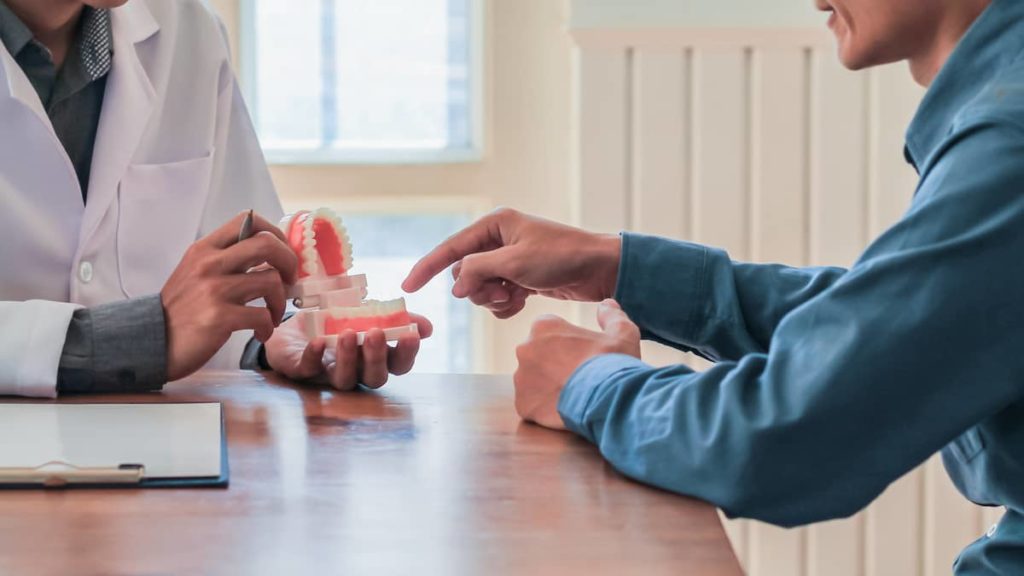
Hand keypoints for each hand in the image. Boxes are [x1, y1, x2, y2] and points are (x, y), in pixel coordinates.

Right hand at [160, 211, 297, 380]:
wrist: (150, 342)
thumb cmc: (181, 309)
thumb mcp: (195, 272)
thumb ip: (225, 260)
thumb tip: (268, 254)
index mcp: (205, 249)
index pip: (248, 221)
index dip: (275, 234)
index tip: (283, 254)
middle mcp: (209, 264)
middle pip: (267, 244)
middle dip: (289, 262)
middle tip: (290, 281)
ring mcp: (214, 290)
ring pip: (271, 281)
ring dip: (281, 301)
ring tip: (273, 315)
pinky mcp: (219, 317)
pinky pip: (262, 315)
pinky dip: (268, 327)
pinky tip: (260, 333)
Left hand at [264, 314, 433, 390]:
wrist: (290, 324)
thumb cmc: (334, 320)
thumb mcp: (365, 312)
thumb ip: (395, 319)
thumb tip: (428, 328)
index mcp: (374, 357)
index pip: (398, 365)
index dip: (407, 353)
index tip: (411, 334)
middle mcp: (356, 370)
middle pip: (374, 378)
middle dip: (377, 357)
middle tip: (376, 333)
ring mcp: (328, 374)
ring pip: (345, 380)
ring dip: (348, 358)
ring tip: (348, 334)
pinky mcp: (301, 370)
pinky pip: (308, 370)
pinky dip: (314, 357)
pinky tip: (318, 342)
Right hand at [402, 208, 621, 318]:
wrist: (598, 270)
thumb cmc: (561, 257)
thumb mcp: (515, 262)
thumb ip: (478, 270)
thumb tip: (457, 287)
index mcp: (494, 223)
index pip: (450, 248)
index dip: (427, 268)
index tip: (408, 288)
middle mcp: (498, 239)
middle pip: (464, 273)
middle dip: (478, 288)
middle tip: (502, 290)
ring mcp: (508, 260)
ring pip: (480, 289)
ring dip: (493, 298)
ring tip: (515, 294)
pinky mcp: (519, 278)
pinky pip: (497, 298)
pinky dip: (506, 304)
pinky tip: (523, 300)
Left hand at [514, 299, 640, 428]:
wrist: (607, 400)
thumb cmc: (613, 363)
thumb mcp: (622, 333)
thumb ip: (612, 316)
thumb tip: (607, 304)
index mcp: (543, 326)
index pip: (550, 332)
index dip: (567, 344)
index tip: (582, 356)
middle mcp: (525, 349)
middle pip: (538, 356)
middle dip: (553, 365)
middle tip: (577, 377)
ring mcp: (521, 378)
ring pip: (532, 382)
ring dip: (548, 387)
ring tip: (573, 396)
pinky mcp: (523, 404)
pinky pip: (532, 405)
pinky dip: (544, 409)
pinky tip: (565, 410)